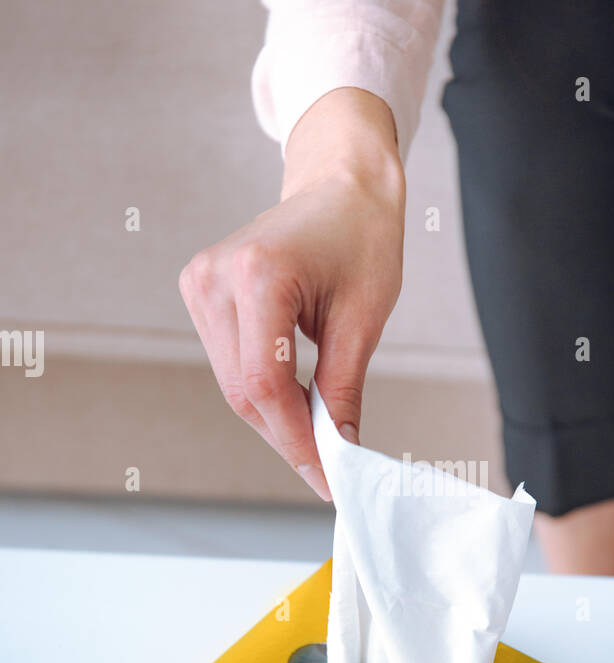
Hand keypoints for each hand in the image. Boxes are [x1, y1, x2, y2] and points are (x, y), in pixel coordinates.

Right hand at [179, 88, 405, 499]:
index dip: (295, 440)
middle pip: (243, 391)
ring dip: (274, 419)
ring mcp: (200, 283)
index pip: (266, 383)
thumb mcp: (364, 318)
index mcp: (258, 275)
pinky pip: (228, 364)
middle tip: (327, 470)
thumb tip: (340, 452)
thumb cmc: (362, 238)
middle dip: (286, 436)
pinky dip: (261, 393)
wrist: (340, 185)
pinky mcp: (199, 291)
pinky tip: (295, 403)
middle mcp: (216, 278)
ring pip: (232, 385)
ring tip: (318, 435)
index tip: (326, 477)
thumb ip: (344, 389)